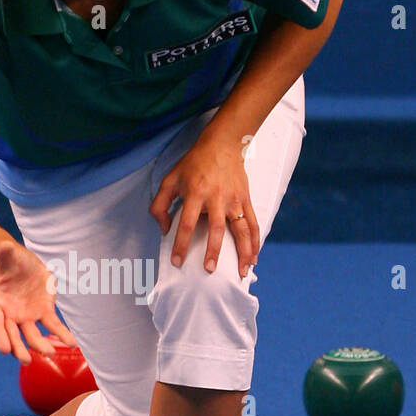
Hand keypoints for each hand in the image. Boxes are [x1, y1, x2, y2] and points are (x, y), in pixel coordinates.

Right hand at [0, 241, 77, 364]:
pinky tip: (72, 343)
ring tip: (49, 353)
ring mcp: (26, 316)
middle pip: (12, 334)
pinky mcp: (43, 313)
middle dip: (18, 347)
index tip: (4, 350)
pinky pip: (52, 325)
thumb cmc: (12, 261)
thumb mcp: (9, 256)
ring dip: (40, 345)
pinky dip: (62, 334)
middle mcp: (8, 313)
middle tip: (26, 360)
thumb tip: (3, 246)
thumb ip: (5, 254)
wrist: (23, 264)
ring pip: (32, 335)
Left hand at [149, 128, 259, 275]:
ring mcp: (234, 200)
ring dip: (243, 252)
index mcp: (196, 193)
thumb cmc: (193, 164)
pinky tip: (254, 257)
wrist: (222, 144)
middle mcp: (217, 198)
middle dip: (213, 251)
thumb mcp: (170, 179)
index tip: (177, 261)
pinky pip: (253, 223)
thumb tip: (164, 229)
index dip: (181, 243)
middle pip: (217, 229)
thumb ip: (160, 205)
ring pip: (241, 229)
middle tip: (209, 270)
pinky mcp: (246, 199)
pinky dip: (256, 241)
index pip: (187, 223)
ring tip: (242, 272)